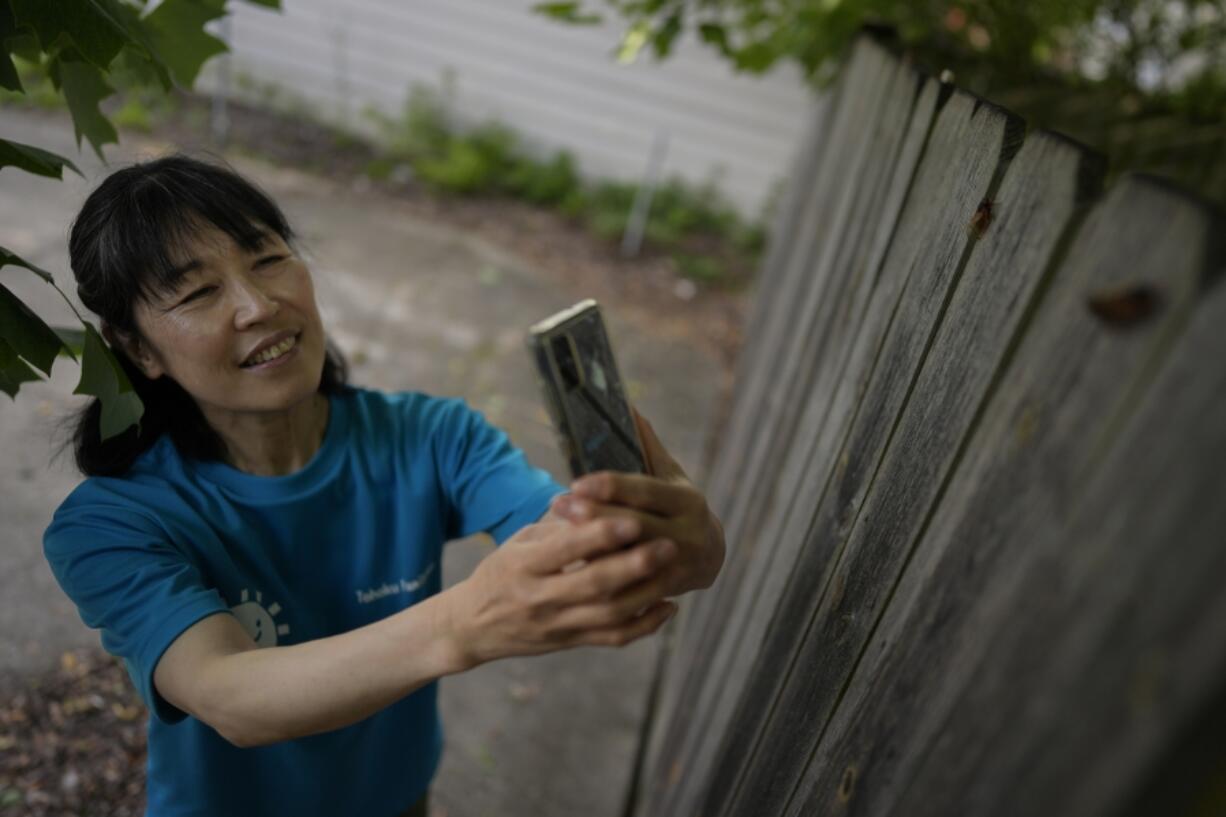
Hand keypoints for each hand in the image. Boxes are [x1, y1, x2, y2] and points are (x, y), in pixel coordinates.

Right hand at [445, 514, 679, 668]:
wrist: (474, 626)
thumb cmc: (503, 572)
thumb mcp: (519, 542)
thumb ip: (558, 526)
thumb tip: (596, 496)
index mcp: (523, 565)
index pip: (566, 549)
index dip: (601, 534)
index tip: (633, 519)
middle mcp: (540, 598)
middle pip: (595, 584)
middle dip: (635, 565)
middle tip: (668, 544)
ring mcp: (557, 624)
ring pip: (610, 614)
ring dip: (647, 593)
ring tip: (674, 570)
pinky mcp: (571, 643)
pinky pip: (614, 638)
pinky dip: (645, 625)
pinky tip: (667, 606)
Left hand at [550, 408, 725, 597]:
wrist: (709, 556)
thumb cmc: (678, 507)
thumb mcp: (670, 476)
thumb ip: (648, 446)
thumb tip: (627, 405)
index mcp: (687, 501)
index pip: (645, 491)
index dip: (610, 487)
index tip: (576, 482)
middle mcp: (687, 533)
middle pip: (633, 525)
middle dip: (593, 516)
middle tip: (557, 505)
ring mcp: (676, 565)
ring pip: (628, 558)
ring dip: (592, 548)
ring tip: (556, 535)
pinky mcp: (665, 591)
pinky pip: (628, 586)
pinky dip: (601, 577)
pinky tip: (571, 569)